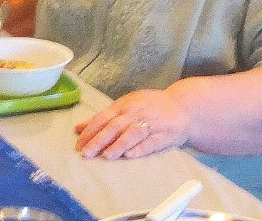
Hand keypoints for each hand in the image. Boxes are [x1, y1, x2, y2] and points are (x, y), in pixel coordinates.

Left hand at [74, 88, 188, 159]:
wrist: (182, 106)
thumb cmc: (149, 106)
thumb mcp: (126, 105)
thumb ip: (103, 117)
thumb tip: (78, 128)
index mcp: (124, 105)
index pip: (103, 118)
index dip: (90, 131)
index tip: (78, 144)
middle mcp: (136, 113)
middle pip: (114, 126)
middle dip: (99, 140)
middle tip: (86, 153)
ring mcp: (150, 123)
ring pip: (132, 134)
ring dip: (118, 144)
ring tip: (107, 156)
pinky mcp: (164, 134)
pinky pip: (151, 142)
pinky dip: (140, 148)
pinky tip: (130, 156)